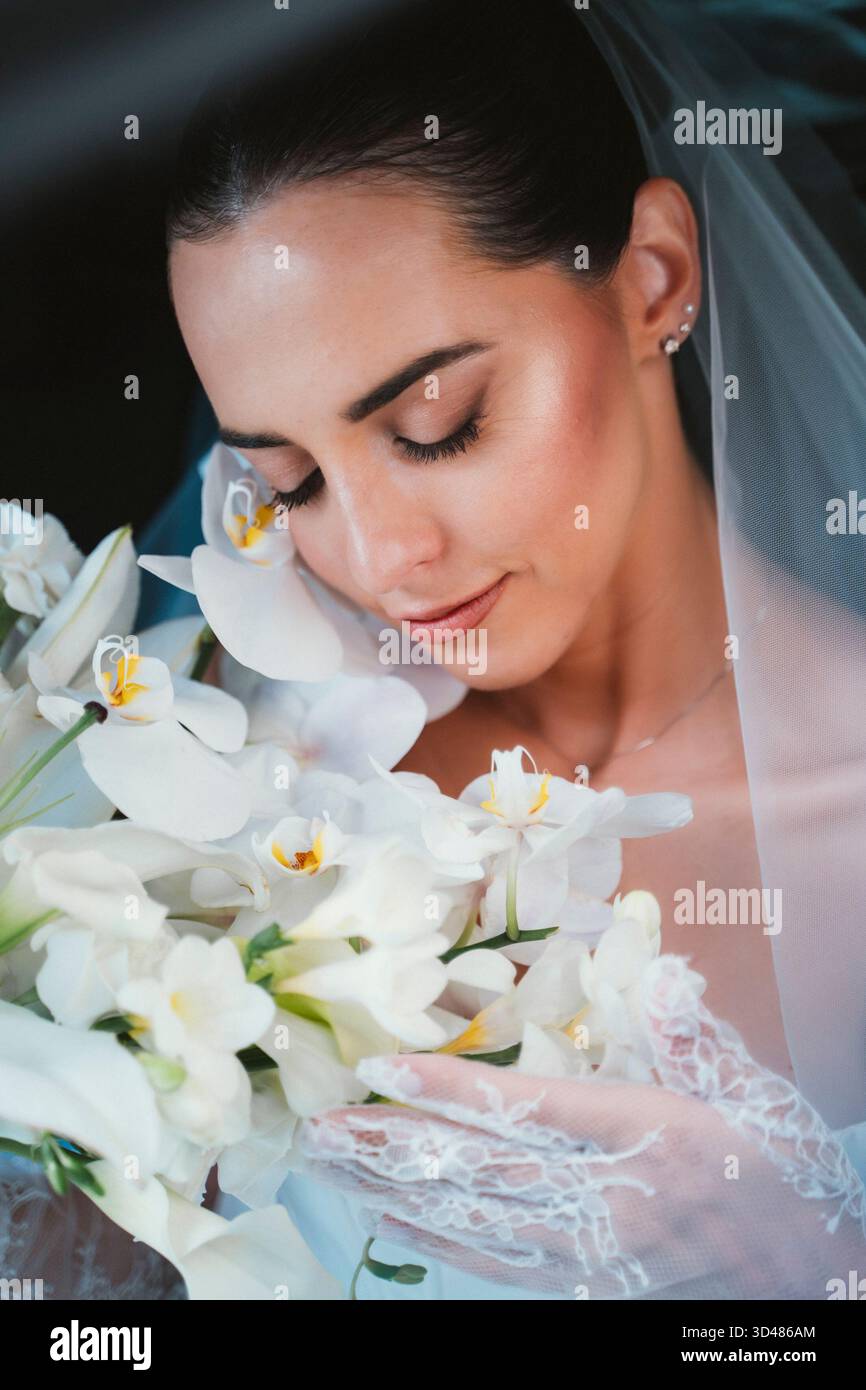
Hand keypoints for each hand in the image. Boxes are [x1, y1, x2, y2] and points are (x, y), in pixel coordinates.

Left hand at [297, 956, 865, 1298]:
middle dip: (394, 1146)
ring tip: (331, 1163)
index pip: (530, 1110)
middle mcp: (608, 1197)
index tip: (382, 1069)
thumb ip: (692, 1033)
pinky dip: (435, 1240)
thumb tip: (658, 975)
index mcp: (646, 1133)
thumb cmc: (770, 1164)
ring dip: (395, 1190)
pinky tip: (386, 1218)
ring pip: (475, 1218)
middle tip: (321, 1124)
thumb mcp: (748, 1089)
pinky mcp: (583, 1281)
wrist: (803, 1270)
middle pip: (482, 1168)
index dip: (450, 1090)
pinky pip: (495, 1264)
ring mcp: (591, 1249)